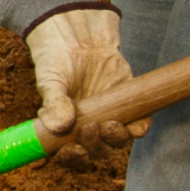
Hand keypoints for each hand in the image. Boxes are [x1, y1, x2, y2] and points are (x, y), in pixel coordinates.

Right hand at [29, 5, 145, 144]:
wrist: (76, 32)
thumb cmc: (56, 58)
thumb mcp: (50, 80)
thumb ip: (53, 103)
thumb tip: (59, 126)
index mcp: (63, 126)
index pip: (67, 153)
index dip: (71, 158)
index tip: (73, 150)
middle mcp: (86, 125)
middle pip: (95, 149)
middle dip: (95, 145)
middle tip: (91, 128)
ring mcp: (109, 114)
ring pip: (116, 140)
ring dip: (116, 139)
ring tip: (111, 125)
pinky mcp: (127, 101)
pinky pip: (137, 122)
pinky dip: (139, 127)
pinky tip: (138, 126)